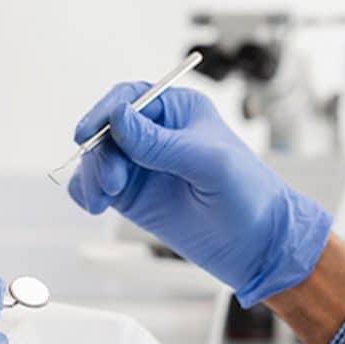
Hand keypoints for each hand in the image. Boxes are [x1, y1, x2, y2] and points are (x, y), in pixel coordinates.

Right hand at [69, 82, 332, 305]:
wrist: (258, 245)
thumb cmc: (249, 195)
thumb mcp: (209, 164)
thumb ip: (161, 143)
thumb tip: (118, 116)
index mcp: (177, 111)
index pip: (129, 98)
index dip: (104, 112)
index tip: (87, 134)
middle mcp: (155, 133)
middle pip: (106, 130)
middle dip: (100, 154)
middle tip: (111, 184)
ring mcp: (141, 165)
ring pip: (96, 158)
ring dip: (91, 175)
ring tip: (103, 200)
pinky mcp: (132, 195)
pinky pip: (96, 185)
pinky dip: (86, 192)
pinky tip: (95, 205)